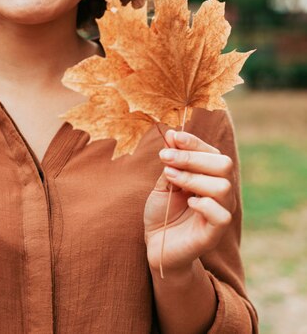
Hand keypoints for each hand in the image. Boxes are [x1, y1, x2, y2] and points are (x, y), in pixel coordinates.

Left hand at [144, 130, 235, 274]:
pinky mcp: (214, 233)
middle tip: (165, 158)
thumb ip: (171, 162)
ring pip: (223, 187)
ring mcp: (220, 212)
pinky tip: (188, 203)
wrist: (156, 244)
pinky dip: (204, 205)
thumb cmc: (162, 212)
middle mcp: (221, 193)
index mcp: (210, 178)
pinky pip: (222, 215)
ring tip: (170, 179)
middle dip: (192, 158)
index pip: (213, 153)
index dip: (194, 142)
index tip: (173, 138)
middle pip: (223, 165)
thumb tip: (172, 135)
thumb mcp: (164, 182)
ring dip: (193, 178)